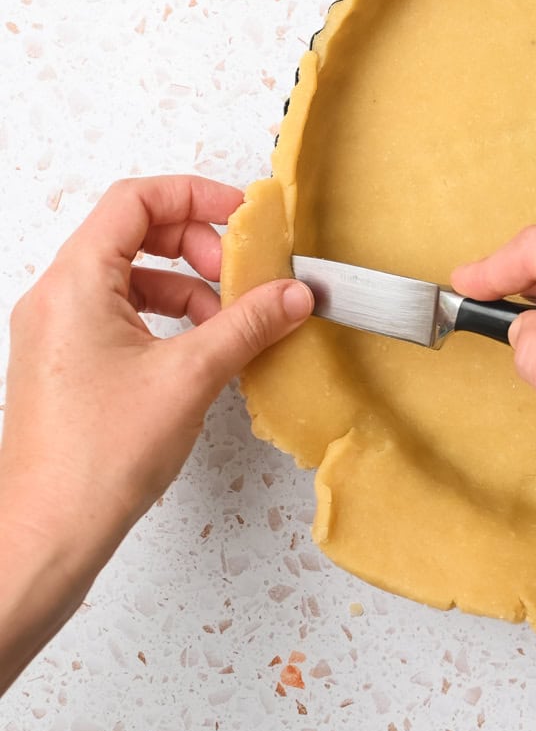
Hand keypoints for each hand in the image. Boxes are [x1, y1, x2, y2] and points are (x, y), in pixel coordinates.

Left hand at [0, 176, 311, 604]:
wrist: (49, 535)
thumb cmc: (96, 460)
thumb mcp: (191, 377)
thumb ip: (248, 324)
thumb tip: (292, 294)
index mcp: (74, 282)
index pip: (134, 200)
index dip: (194, 195)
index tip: (242, 213)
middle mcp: (55, 298)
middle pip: (131, 232)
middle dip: (195, 243)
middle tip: (241, 270)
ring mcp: (55, 332)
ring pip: (127, 276)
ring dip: (185, 285)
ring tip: (229, 319)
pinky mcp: (64, 365)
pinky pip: (118, 314)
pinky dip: (165, 317)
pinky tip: (201, 349)